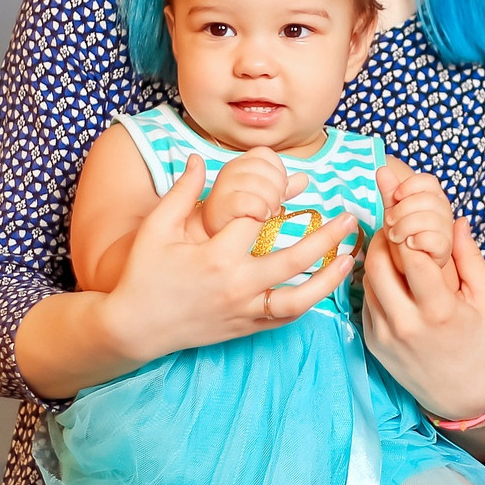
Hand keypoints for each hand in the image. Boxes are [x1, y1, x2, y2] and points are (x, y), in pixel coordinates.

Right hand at [90, 156, 359, 363]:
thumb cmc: (143, 275)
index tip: (287, 187)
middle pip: (295, 257)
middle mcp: (238, 285)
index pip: (259, 220)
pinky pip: (285, 318)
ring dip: (329, 278)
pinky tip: (322, 287)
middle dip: (327, 236)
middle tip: (350, 218)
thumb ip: (182, 192)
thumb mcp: (156, 228)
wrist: (134, 328)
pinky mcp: (246, 328)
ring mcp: (245, 310)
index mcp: (217, 255)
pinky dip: (307, 304)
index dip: (275, 199)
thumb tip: (200, 157)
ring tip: (350, 258)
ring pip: (300, 298)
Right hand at [197, 148, 300, 237]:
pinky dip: (261, 210)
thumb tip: (303, 178)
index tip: (278, 190)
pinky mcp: (222, 206)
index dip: (278, 171)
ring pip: (260, 185)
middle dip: (278, 188)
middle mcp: (229, 170)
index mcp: (239, 164)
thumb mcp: (263, 197)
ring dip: (271, 201)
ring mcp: (223, 187)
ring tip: (268, 213)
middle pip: (265, 168)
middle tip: (274, 206)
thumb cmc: (238, 216)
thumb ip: (281, 187)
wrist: (211, 236)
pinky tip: (260, 217)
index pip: (265, 154)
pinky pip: (251, 202)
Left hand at [363, 211, 484, 420]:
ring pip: (366, 278)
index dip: (409, 232)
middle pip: (379, 263)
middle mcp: (406, 323)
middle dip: (385, 237)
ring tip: (393, 247)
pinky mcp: (371, 340)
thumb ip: (470, 258)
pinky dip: (375, 281)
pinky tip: (391, 277)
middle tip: (395, 226)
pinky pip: (365, 298)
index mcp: (438, 311)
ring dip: (376, 255)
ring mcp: (384, 334)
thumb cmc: (475, 341)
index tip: (414, 224)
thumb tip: (457, 221)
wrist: (456, 392)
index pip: (412, 256)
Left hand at [379, 166, 455, 264]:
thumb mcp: (393, 213)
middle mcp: (445, 213)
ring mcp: (447, 232)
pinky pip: (434, 239)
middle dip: (402, 210)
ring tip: (396, 236)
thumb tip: (382, 169)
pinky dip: (417, 240)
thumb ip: (389, 192)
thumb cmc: (401, 238)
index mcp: (434, 199)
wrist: (406, 267)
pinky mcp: (444, 251)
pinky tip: (409, 245)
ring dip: (405, 226)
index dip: (410, 186)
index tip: (396, 196)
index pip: (429, 181)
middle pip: (428, 199)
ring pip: (430, 219)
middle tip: (390, 222)